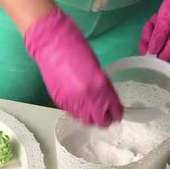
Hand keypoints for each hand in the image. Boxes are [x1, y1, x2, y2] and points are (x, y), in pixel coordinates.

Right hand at [24, 7, 122, 126]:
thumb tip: (106, 100)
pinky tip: (79, 103)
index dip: (117, 113)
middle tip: (105, 113)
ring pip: (86, 120)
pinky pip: (73, 114)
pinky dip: (78, 112)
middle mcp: (88, 98)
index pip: (114, 111)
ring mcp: (73, 102)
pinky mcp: (60, 103)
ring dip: (91, 117)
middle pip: (100, 121)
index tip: (117, 113)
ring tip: (91, 109)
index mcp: (101, 87)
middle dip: (104, 119)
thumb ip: (103, 88)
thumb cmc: (76, 50)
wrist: (53, 47)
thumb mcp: (98, 69)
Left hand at [139, 0, 169, 59]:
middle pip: (157, 48)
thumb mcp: (165, 17)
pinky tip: (158, 17)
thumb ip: (158, 35)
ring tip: (156, 17)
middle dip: (149, 37)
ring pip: (157, 40)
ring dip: (152, 30)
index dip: (150, 55)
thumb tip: (152, 51)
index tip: (142, 46)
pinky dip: (156, 27)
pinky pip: (160, 35)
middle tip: (151, 23)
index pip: (162, 57)